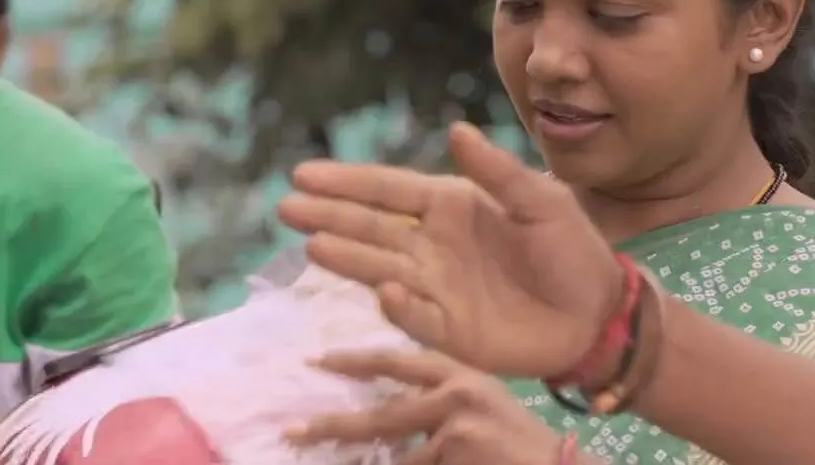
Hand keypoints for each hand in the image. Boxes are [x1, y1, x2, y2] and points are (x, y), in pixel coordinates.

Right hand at [276, 122, 623, 379]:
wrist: (598, 313)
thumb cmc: (571, 248)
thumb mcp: (540, 199)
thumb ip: (496, 170)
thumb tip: (456, 130)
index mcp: (449, 205)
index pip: (387, 190)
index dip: (345, 182)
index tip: (302, 174)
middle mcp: (431, 245)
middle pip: (369, 227)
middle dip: (328, 216)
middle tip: (285, 208)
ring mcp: (435, 287)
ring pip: (380, 269)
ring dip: (348, 258)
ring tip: (313, 244)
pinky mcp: (449, 331)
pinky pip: (417, 316)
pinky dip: (400, 307)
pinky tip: (384, 291)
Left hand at [287, 349, 569, 464]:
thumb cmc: (522, 445)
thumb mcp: (482, 406)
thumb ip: (438, 403)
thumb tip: (382, 417)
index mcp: (460, 371)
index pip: (396, 361)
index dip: (355, 361)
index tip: (318, 362)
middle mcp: (455, 389)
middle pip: (380, 413)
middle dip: (332, 425)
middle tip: (293, 430)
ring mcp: (455, 421)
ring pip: (396, 454)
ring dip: (367, 463)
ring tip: (328, 460)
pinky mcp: (456, 446)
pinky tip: (411, 464)